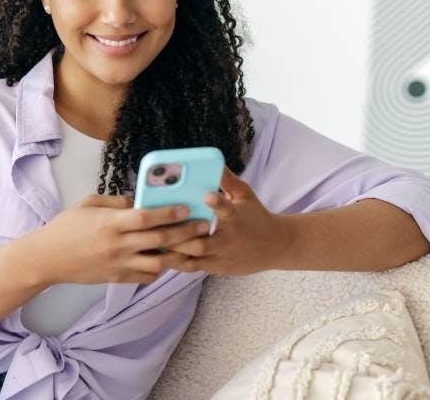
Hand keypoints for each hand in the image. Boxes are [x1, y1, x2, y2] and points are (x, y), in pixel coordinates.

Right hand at [25, 193, 209, 284]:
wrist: (47, 258)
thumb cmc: (65, 227)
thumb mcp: (88, 204)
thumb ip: (115, 201)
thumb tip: (139, 200)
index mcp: (110, 223)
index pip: (146, 218)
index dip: (170, 213)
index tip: (187, 208)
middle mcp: (117, 244)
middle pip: (159, 240)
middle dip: (185, 232)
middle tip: (204, 226)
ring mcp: (118, 264)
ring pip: (159, 262)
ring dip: (178, 255)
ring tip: (192, 246)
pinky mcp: (117, 278)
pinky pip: (146, 276)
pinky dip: (159, 269)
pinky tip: (166, 260)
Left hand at [166, 167, 292, 275]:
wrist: (275, 247)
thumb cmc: (255, 216)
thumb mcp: (245, 195)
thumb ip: (227, 180)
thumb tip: (213, 161)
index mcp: (236, 219)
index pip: (226, 210)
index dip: (217, 204)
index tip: (206, 195)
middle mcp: (228, 240)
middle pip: (202, 243)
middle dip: (180, 235)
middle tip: (158, 225)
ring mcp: (222, 257)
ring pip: (194, 258)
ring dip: (173, 250)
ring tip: (153, 239)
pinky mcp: (218, 268)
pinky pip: (193, 267)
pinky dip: (176, 261)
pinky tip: (160, 253)